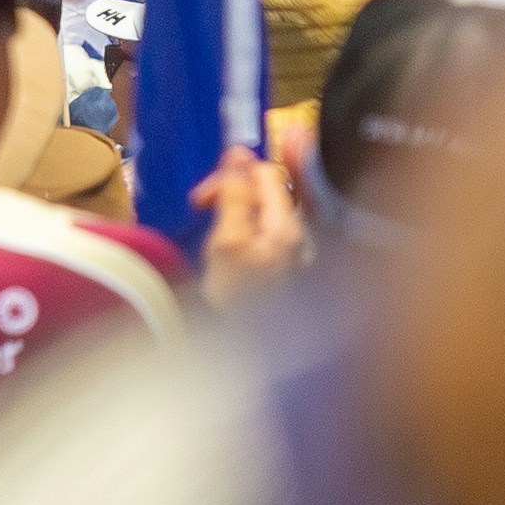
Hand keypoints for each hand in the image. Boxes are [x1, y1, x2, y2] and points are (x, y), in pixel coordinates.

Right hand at [191, 147, 307, 292]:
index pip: (268, 173)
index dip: (234, 174)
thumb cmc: (237, 301)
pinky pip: (268, 228)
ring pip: (267, 208)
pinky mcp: (291, 263)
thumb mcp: (226, 242)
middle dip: (234, 191)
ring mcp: (300, 250)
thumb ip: (235, 194)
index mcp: (290, 228)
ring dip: (236, 210)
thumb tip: (238, 153)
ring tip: (213, 235)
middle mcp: (304, 235)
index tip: (204, 194)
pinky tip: (228, 248)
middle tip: (200, 206)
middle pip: (271, 189)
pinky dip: (245, 227)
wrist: (246, 351)